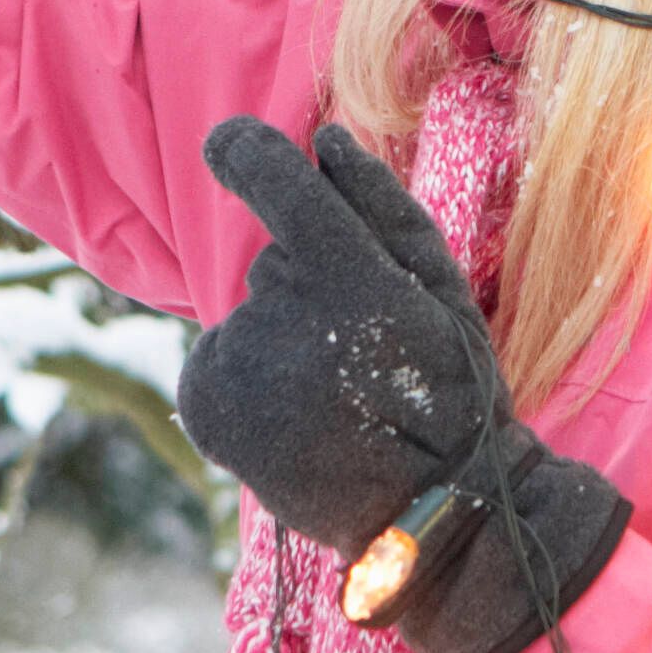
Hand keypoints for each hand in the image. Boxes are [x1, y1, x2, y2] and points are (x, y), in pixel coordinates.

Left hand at [176, 119, 633, 652]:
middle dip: (306, 292)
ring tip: (332, 400)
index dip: (244, 151)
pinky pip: (217, 362)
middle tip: (360, 354)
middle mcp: (278, 312)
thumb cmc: (448, 390)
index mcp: (346, 275)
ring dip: (279, 344)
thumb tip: (322, 139)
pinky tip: (295, 421)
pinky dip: (245, 384)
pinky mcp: (203, 403)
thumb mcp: (442, 288)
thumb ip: (382, 205)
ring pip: (249, 317)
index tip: (227, 144)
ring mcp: (235, 363)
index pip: (273, 180)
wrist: (425, 513)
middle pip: (274, 264)